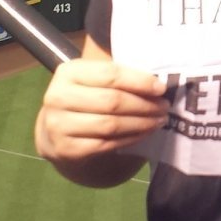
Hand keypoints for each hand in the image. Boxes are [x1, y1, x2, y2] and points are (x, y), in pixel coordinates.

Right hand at [34, 57, 168, 164]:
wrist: (56, 127)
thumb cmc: (85, 96)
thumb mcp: (94, 79)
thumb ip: (120, 77)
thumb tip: (158, 85)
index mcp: (68, 72)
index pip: (110, 75)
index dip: (139, 82)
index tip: (161, 88)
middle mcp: (58, 97)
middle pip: (112, 101)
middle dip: (144, 105)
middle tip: (164, 107)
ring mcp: (58, 125)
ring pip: (110, 125)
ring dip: (141, 124)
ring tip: (158, 121)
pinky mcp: (65, 149)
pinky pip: (105, 144)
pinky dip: (130, 139)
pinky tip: (143, 134)